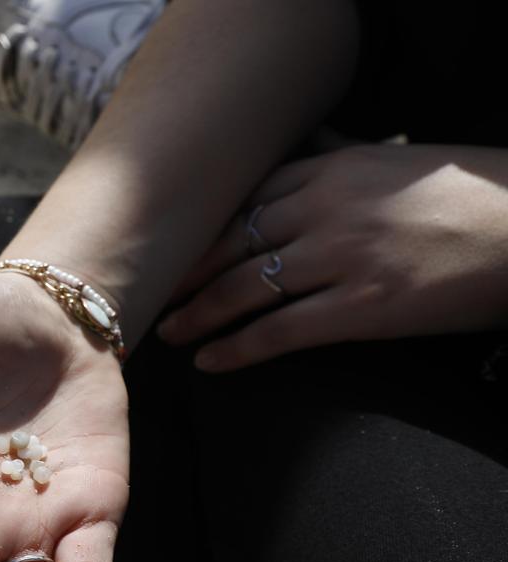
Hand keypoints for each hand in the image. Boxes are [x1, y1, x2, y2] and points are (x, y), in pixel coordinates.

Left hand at [158, 144, 507, 368]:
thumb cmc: (467, 194)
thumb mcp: (395, 159)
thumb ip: (340, 153)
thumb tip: (308, 140)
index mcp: (333, 167)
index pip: (245, 200)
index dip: (201, 233)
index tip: (171, 251)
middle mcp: (327, 207)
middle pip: (231, 243)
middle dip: (186, 275)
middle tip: (152, 298)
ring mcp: (344, 257)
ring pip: (245, 287)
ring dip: (198, 315)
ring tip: (170, 335)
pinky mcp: (365, 306)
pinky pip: (281, 331)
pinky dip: (237, 349)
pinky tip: (211, 363)